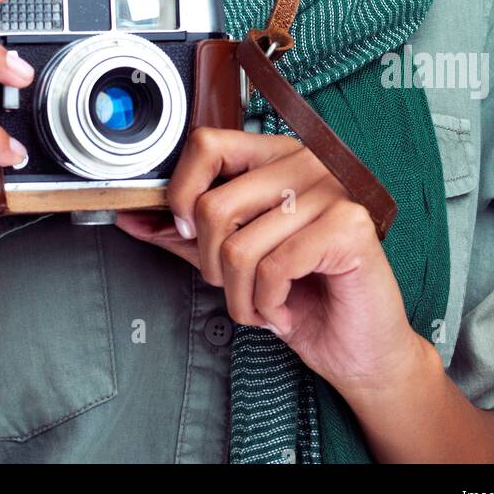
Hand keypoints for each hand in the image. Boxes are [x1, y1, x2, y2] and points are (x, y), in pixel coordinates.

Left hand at [114, 126, 423, 395]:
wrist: (360, 351)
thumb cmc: (303, 301)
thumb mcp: (231, 263)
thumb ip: (185, 235)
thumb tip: (133, 215)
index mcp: (274, 158)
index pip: (206, 143)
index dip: (182, 192)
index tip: (188, 231)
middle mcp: (304, 163)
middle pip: (214, 204)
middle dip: (213, 265)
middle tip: (239, 286)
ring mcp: (331, 190)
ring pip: (239, 245)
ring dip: (241, 297)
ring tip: (264, 304)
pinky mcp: (350, 225)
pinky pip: (274, 267)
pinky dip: (268, 304)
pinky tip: (285, 308)